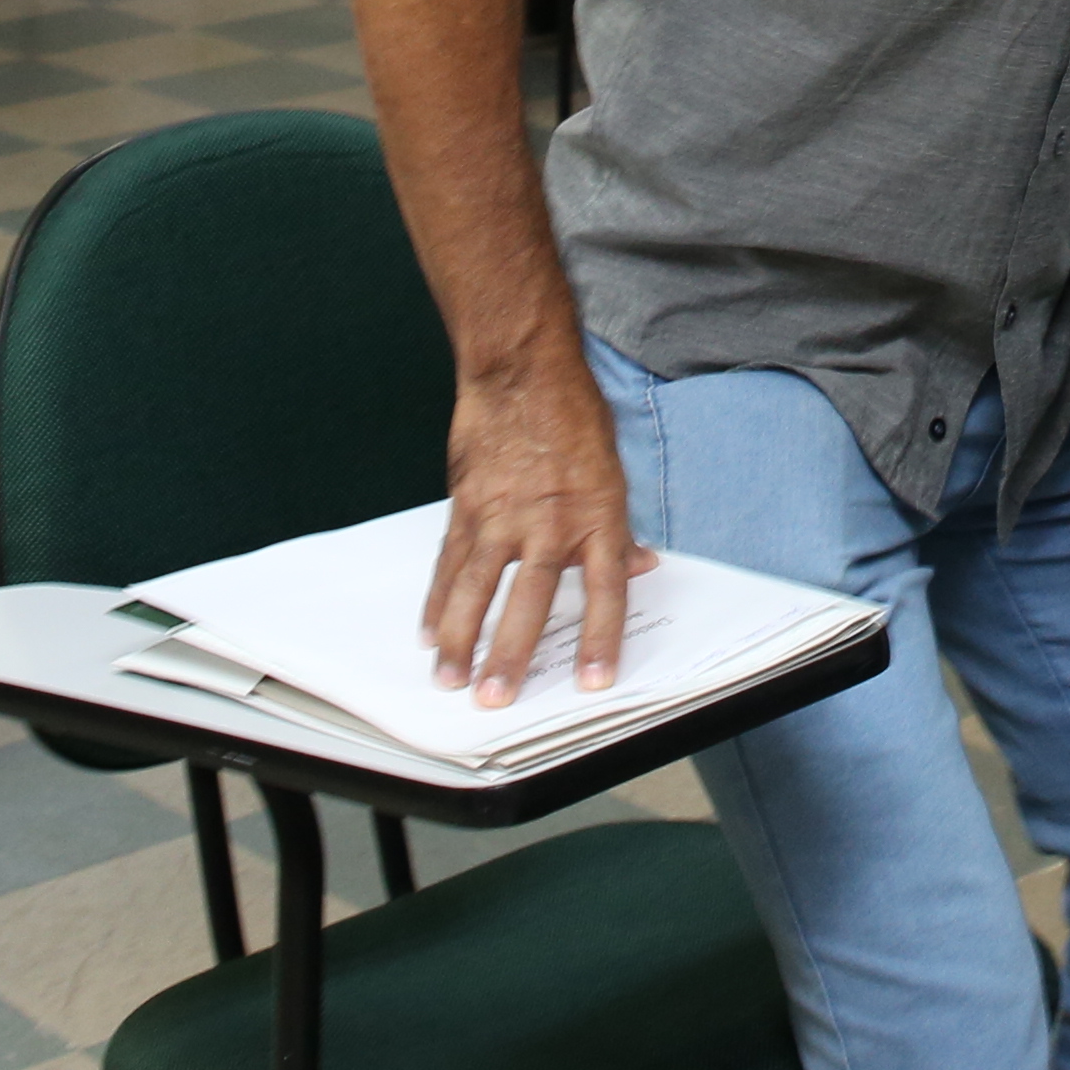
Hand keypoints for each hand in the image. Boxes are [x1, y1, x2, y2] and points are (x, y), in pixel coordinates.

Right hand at [424, 356, 654, 702]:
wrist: (522, 371)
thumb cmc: (572, 414)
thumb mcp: (614, 470)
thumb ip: (619, 527)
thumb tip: (640, 565)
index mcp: (596, 517)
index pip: (603, 590)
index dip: (599, 639)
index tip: (593, 681)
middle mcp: (548, 524)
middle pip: (529, 602)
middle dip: (510, 655)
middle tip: (495, 698)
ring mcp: (501, 516)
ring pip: (476, 588)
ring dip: (461, 638)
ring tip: (451, 679)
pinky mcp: (466, 505)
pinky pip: (449, 561)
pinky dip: (437, 598)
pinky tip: (429, 629)